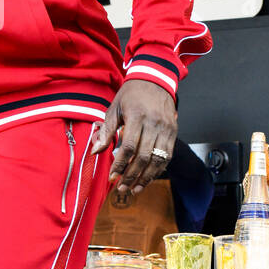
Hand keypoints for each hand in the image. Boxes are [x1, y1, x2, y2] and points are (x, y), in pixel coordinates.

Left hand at [92, 80, 176, 196]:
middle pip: (143, 157)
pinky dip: (158, 169)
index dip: (119, 165)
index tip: (112, 177)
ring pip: (157, 159)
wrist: (155, 79)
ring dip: (146, 177)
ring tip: (134, 189)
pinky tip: (148, 178)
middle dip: (131, 176)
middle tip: (121, 188)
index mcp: (137, 117)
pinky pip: (167, 156)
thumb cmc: (131, 94)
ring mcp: (166, 129)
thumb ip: (106, 130)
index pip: (128, 147)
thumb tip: (95, 151)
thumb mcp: (114, 108)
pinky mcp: (173, 132)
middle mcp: (154, 124)